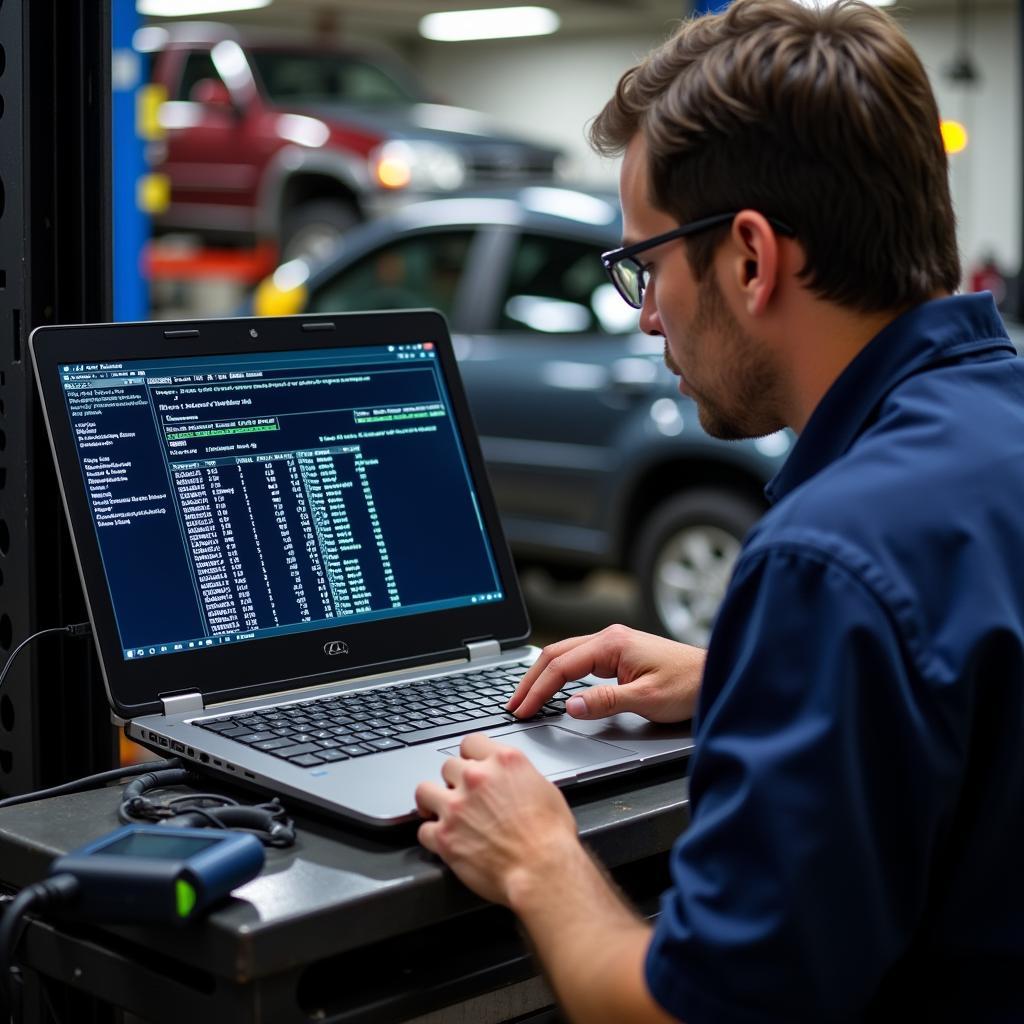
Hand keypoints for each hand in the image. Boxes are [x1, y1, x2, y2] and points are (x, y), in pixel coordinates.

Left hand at [416, 732, 579, 905]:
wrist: (543, 870)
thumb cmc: (551, 837)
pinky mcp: (445, 837)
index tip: (469, 765)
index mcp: (503, 762)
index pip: (471, 742)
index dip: (469, 756)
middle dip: (454, 781)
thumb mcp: (545, 790)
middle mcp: (477, 778)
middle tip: (462, 795)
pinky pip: (423, 830)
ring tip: (440, 811)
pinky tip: (443, 840)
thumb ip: (520, 777)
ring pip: (425, 791)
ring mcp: (457, 806)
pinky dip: (432, 836)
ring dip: (433, 801)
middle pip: (448, 766)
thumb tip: (512, 781)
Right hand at [506, 623, 704, 723]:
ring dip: (543, 676)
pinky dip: (559, 673)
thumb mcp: (646, 699)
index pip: (562, 666)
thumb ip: (605, 702)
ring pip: (565, 655)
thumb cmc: (688, 685)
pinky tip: (552, 686)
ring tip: (525, 697)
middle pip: (556, 655)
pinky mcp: (618, 653)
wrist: (713, 676)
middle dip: (531, 680)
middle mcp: (609, 639)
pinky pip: (578, 660)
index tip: (522, 709)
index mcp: (612, 644)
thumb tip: (570, 706)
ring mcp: (613, 644)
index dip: (538, 689)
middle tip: (513, 705)